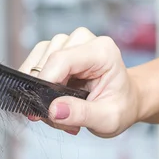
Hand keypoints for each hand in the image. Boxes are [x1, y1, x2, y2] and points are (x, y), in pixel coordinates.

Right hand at [19, 27, 139, 137]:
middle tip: (57, 118)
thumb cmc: (120, 106)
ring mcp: (67, 43)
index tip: (40, 109)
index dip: (45, 82)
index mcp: (102, 51)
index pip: (61, 59)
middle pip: (46, 60)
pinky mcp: (54, 50)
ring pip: (36, 62)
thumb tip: (53, 110)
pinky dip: (37, 87)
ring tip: (58, 110)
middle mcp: (83, 40)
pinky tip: (52, 100)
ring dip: (39, 90)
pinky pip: (33, 65)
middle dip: (44, 92)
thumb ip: (81, 114)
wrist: (125, 100)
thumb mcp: (108, 118)